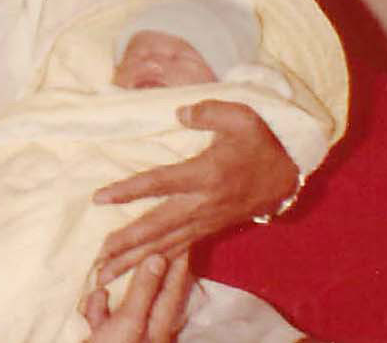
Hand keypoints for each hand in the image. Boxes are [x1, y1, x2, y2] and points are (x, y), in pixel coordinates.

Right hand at [81, 251, 190, 342]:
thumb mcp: (128, 322)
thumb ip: (144, 291)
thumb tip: (160, 258)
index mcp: (158, 329)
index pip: (172, 290)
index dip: (178, 265)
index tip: (182, 241)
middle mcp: (147, 334)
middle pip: (149, 295)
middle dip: (143, 273)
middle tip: (151, 245)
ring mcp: (127, 338)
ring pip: (124, 305)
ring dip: (114, 292)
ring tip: (107, 278)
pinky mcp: (107, 341)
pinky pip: (105, 318)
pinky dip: (98, 309)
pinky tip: (92, 304)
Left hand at [90, 100, 296, 284]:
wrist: (288, 174)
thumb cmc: (260, 141)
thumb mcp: (240, 116)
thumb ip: (208, 112)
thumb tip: (179, 113)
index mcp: (206, 174)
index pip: (160, 183)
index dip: (128, 190)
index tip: (99, 198)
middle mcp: (203, 203)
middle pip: (157, 227)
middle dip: (127, 245)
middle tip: (98, 261)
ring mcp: (206, 220)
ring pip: (165, 245)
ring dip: (135, 261)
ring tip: (106, 275)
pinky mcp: (208, 228)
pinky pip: (178, 249)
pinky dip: (156, 262)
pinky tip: (137, 271)